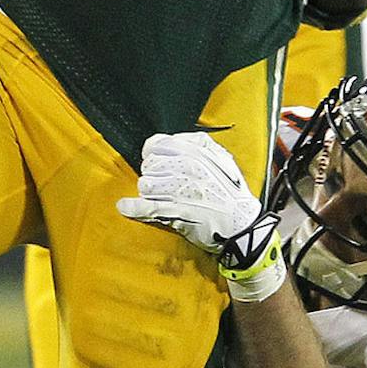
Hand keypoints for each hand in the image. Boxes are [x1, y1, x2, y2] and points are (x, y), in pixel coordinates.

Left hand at [116, 131, 286, 299]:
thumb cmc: (231, 193)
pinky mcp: (176, 210)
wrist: (242, 225)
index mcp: (198, 150)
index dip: (153, 154)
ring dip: (150, 193)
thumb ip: (198, 146)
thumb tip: (169, 142)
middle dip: (153, 175)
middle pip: (150, 165)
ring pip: (146, 184)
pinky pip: (148, 206)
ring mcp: (181, 188)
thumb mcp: (222, 159)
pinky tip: (125, 207)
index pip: (157, 144)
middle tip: (165, 186)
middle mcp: (188, 165)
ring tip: (163, 199)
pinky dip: (133, 207)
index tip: (157, 164)